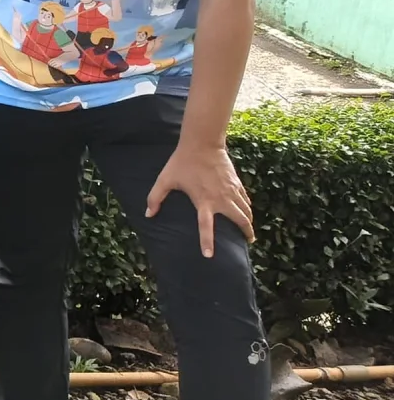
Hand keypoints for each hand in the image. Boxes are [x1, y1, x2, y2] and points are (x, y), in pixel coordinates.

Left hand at [145, 138, 255, 255]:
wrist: (202, 144)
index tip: (209, 255)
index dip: (207, 241)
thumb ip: (155, 198)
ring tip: (250, 230)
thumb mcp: (165, 180)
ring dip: (249, 221)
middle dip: (246, 232)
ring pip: (247, 210)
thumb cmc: (182, 163)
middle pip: (239, 220)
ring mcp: (231, 190)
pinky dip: (248, 207)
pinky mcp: (237, 183)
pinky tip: (247, 211)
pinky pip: (246, 199)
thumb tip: (148, 214)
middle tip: (248, 242)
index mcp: (203, 201)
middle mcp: (221, 198)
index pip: (206, 226)